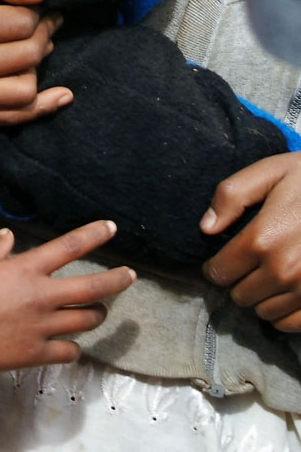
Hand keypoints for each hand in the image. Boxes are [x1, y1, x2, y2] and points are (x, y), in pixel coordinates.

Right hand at [0, 0, 69, 126]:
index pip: (23, 22)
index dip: (36, 11)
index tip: (36, 6)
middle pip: (29, 54)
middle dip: (43, 34)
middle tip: (43, 23)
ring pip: (26, 88)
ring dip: (36, 67)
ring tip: (31, 49)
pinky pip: (14, 118)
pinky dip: (43, 107)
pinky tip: (61, 94)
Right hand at [0, 221, 135, 374]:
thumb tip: (8, 235)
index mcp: (26, 269)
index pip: (69, 246)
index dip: (93, 235)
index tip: (111, 229)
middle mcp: (41, 296)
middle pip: (92, 287)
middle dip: (116, 280)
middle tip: (129, 276)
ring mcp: (43, 327)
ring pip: (86, 320)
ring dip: (96, 313)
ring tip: (98, 311)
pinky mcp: (38, 354)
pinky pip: (69, 351)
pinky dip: (73, 347)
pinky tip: (71, 344)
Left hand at [202, 154, 300, 327]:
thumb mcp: (270, 172)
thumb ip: (231, 195)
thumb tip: (206, 228)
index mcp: (262, 240)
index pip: (219, 272)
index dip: (215, 266)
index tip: (221, 258)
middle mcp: (283, 272)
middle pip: (239, 296)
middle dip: (239, 280)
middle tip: (250, 263)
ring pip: (264, 313)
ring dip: (261, 297)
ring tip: (270, 274)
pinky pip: (290, 324)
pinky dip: (283, 312)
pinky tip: (287, 291)